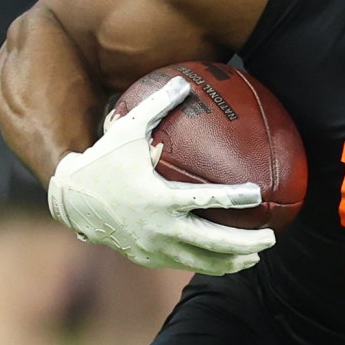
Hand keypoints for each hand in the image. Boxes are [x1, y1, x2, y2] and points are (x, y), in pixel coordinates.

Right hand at [47, 76, 274, 273]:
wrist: (72, 200)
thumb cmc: (103, 161)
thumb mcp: (127, 130)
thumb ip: (157, 105)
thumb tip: (184, 80)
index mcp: (158, 198)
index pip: (204, 201)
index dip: (233, 199)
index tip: (257, 196)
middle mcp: (159, 228)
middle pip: (212, 242)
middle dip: (245, 243)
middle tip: (271, 236)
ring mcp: (154, 247)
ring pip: (201, 262)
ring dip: (231, 261)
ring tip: (254, 257)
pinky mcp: (148, 259)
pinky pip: (184, 264)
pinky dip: (207, 264)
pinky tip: (225, 261)